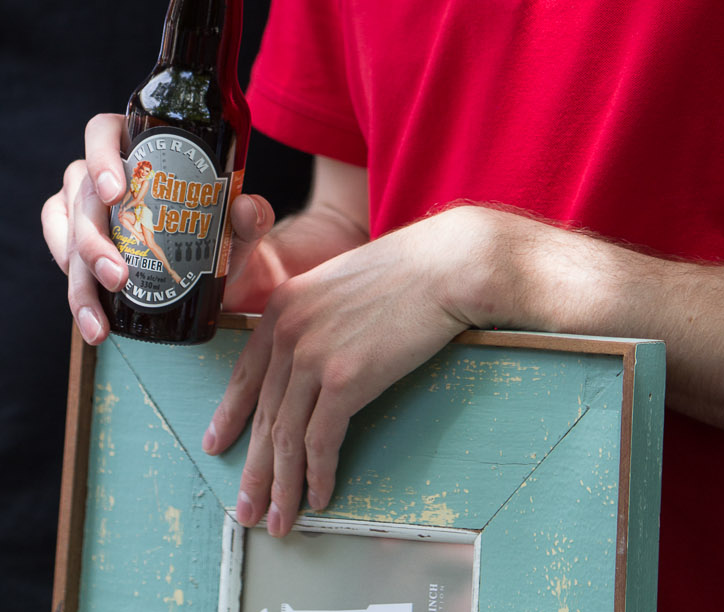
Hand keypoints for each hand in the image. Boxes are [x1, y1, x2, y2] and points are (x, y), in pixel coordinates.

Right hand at [40, 111, 274, 344]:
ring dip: (79, 275)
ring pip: (65, 228)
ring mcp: (84, 205)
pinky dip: (74, 291)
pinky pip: (59, 255)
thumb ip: (252, 217)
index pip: (101, 131)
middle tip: (119, 277)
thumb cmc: (220, 235)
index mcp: (139, 147)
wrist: (213, 275)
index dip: (100, 157)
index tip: (116, 193)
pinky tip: (93, 319)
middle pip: (81, 191)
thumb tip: (244, 208)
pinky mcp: (73, 240)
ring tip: (100, 318)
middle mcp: (103, 171)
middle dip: (94, 241)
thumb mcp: (240, 228)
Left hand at [202, 207, 475, 535]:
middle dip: (254, 470)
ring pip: (285, 437)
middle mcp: (289, 331)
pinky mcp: (344, 380)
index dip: (229, 415)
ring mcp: (313, 355)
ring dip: (282, 486)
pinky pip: (321, 442)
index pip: (245, 373)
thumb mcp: (340, 287)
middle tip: (248, 507)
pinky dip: (318, 475)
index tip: (217, 443)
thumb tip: (312, 364)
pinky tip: (320, 496)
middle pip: (262, 414)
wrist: (445, 266)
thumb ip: (316, 320)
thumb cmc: (407, 273)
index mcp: (284, 305)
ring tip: (282, 520)